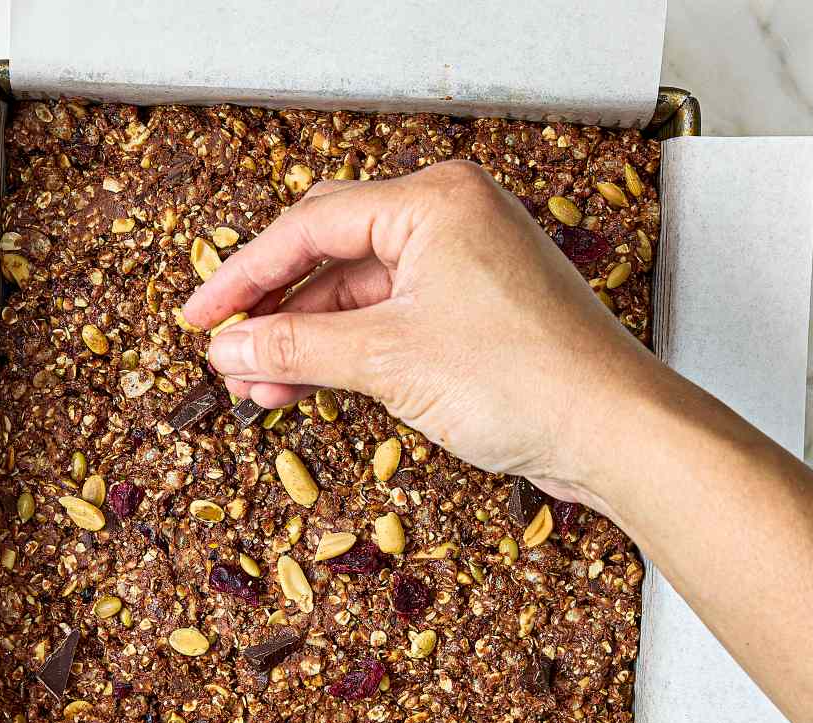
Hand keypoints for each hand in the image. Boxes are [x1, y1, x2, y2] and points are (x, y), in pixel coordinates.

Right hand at [183, 160, 659, 509]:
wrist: (612, 431)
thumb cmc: (528, 380)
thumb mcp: (389, 361)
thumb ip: (298, 349)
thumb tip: (232, 348)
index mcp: (433, 201)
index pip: (310, 226)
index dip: (244, 276)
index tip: (200, 317)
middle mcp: (452, 219)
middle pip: (333, 255)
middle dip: (275, 312)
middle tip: (227, 356)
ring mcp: (467, 267)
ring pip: (361, 296)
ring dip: (308, 343)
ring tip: (261, 389)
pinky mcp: (478, 315)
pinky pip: (394, 323)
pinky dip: (351, 356)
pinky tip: (312, 387)